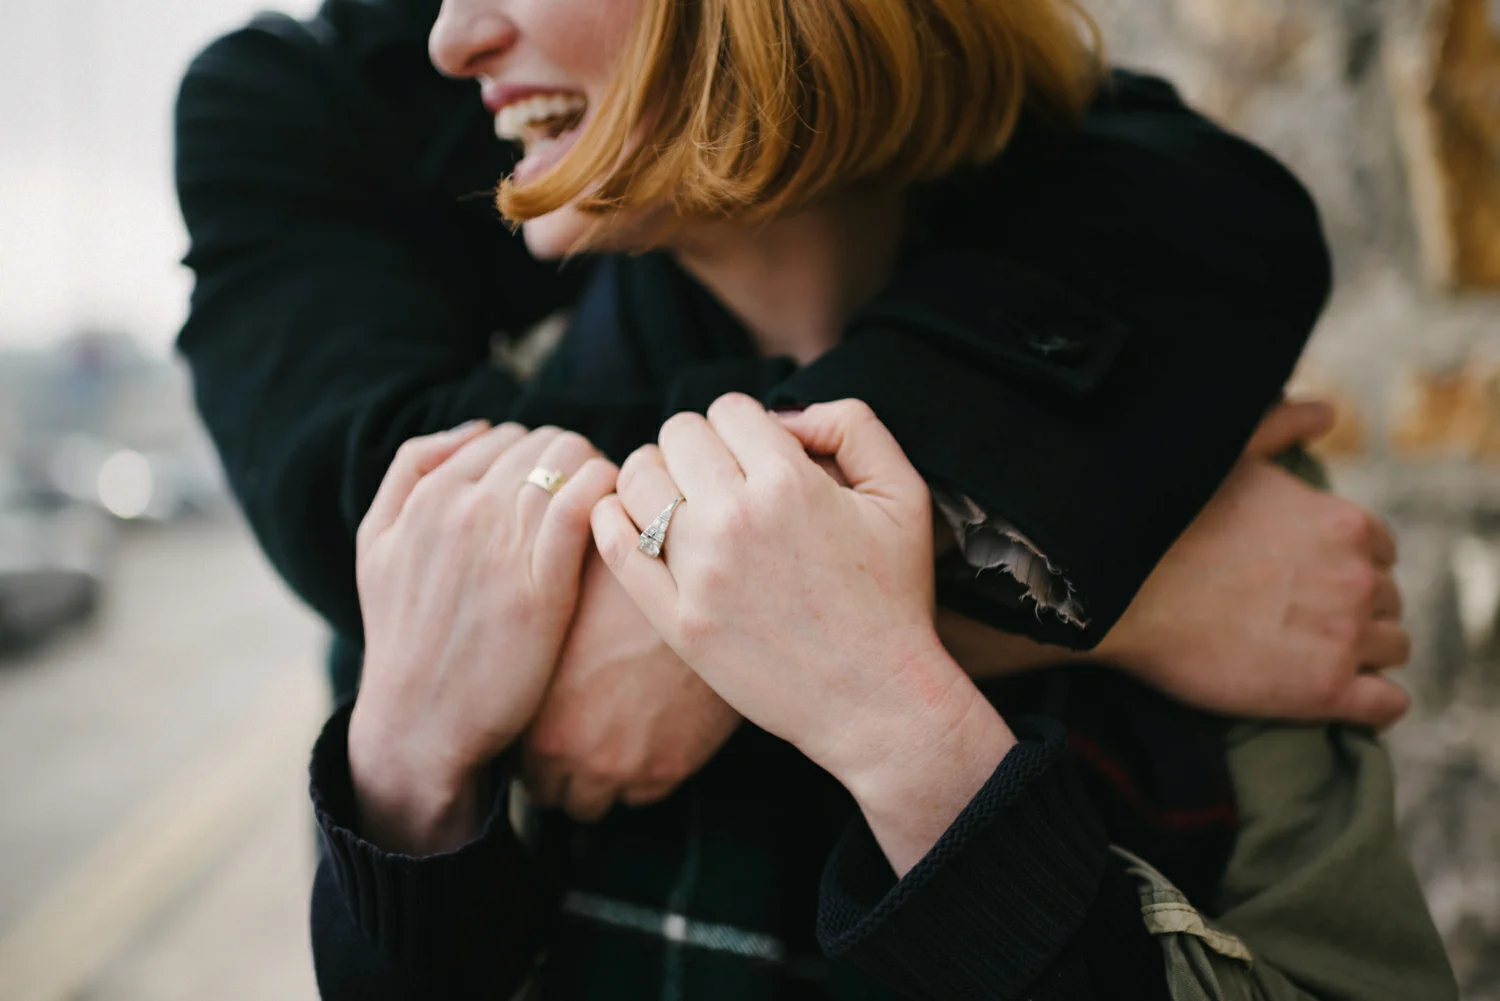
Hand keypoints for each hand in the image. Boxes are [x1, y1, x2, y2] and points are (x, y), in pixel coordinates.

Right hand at [348, 422, 616, 853]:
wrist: (420, 721)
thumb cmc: (405, 634)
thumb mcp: (377, 542)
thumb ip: (413, 470)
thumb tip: (476, 427)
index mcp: (429, 495)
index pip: (508, 435)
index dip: (541, 457)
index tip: (557, 489)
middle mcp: (464, 509)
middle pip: (547, 443)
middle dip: (573, 464)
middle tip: (589, 502)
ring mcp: (503, 545)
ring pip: (572, 463)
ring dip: (599, 477)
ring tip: (607, 515)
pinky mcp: (543, 586)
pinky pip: (586, 507)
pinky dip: (608, 498)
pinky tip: (616, 523)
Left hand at [522, 549, 742, 821]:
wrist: (695, 599)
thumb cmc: (623, 595)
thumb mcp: (561, 627)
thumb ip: (539, 673)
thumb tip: (519, 683)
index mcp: (544, 728)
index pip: (519, 770)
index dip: (530, 747)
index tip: (542, 728)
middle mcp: (582, 759)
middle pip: (554, 796)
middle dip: (559, 771)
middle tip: (573, 735)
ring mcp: (629, 770)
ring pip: (597, 804)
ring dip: (597, 778)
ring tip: (607, 737)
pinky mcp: (672, 768)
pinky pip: (642, 796)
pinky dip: (639, 774)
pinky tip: (642, 736)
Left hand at [593, 395, 1013, 873]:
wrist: (877, 700)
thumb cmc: (894, 597)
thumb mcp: (904, 494)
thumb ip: (852, 427)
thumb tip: (785, 413)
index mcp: (790, 482)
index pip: (728, 409)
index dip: (743, 426)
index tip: (755, 455)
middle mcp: (736, 519)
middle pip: (677, 434)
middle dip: (699, 446)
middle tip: (718, 478)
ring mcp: (700, 572)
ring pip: (638, 478)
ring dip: (657, 478)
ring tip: (682, 501)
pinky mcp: (676, 620)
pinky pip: (615, 542)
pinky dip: (615, 519)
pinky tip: (639, 524)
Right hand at [1100, 399, 1410, 727]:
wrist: (1117, 599)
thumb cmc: (1163, 527)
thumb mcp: (1225, 458)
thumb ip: (1280, 426)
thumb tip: (1324, 411)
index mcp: (1343, 522)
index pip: (1380, 551)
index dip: (1345, 564)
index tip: (1307, 578)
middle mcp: (1357, 577)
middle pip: (1388, 600)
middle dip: (1353, 608)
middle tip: (1300, 619)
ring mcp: (1344, 637)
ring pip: (1393, 649)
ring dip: (1363, 653)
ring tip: (1311, 655)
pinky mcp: (1324, 691)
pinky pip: (1387, 705)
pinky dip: (1373, 704)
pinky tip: (1341, 698)